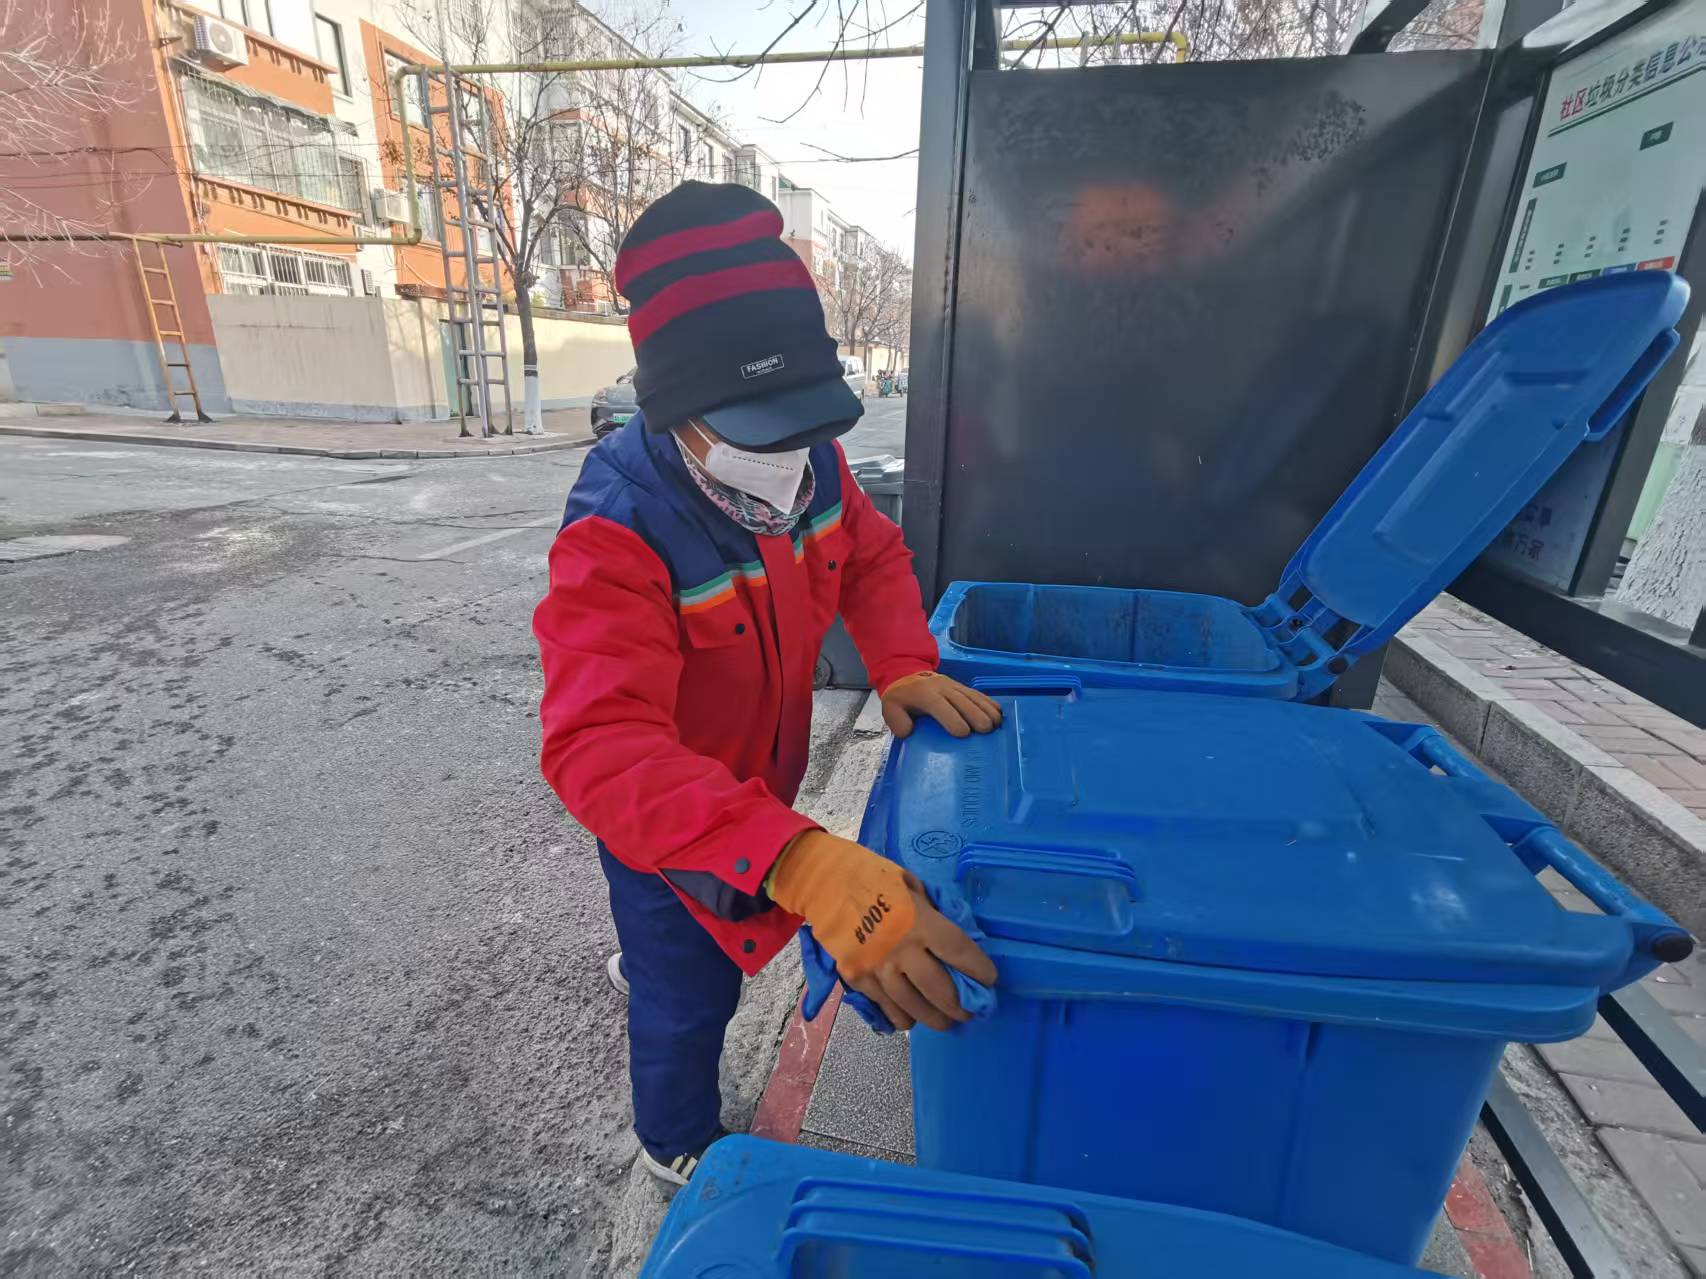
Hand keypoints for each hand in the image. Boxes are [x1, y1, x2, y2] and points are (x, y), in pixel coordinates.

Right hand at [768, 831, 997, 1031]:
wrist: (824, 882)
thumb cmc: (874, 877)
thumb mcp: (913, 885)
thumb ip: (934, 912)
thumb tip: (955, 941)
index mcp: (920, 922)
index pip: (960, 954)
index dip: (979, 971)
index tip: (989, 980)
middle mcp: (902, 950)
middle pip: (940, 991)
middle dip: (960, 1007)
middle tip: (969, 1012)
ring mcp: (877, 968)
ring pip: (914, 1007)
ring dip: (934, 1019)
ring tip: (946, 1021)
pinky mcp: (857, 979)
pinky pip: (887, 1008)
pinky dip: (903, 1018)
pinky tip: (913, 1018)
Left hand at [881, 672, 1002, 739]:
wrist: (908, 674)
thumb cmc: (901, 698)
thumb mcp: (890, 708)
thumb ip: (897, 721)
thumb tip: (909, 732)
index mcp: (924, 694)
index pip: (940, 705)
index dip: (952, 719)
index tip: (963, 734)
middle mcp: (942, 687)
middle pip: (962, 701)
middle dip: (976, 715)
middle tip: (987, 731)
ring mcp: (954, 685)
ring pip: (973, 696)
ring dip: (986, 710)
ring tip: (997, 724)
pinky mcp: (962, 687)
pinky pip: (978, 694)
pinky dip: (989, 703)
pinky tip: (999, 714)